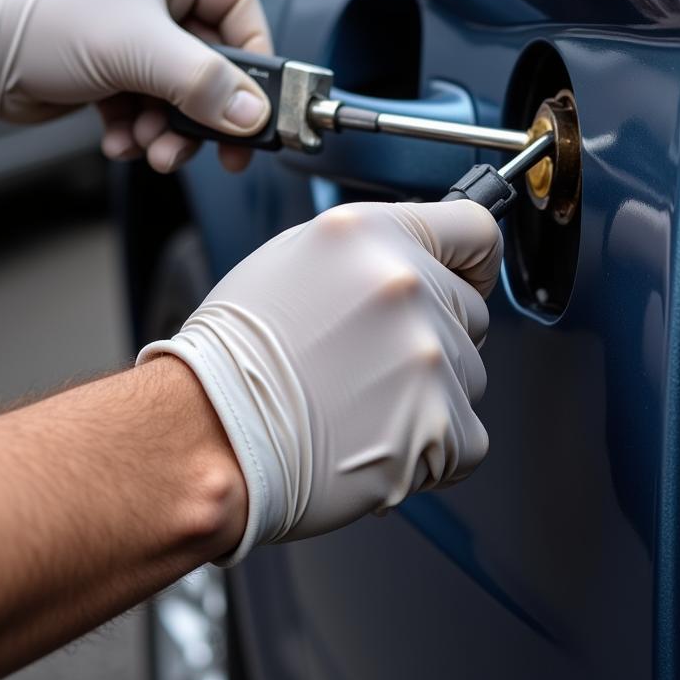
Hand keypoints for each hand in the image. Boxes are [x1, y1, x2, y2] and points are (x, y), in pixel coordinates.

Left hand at [0, 0, 272, 172]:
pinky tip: (121, 142)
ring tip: (154, 150)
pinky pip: (148, 102)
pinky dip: (141, 128)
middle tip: (221, 150)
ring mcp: (130, 30)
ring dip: (172, 128)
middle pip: (211, 58)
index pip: (237, 5)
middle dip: (206, 109)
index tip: (258, 103)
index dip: (254, 57)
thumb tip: (254, 116)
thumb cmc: (43, 23)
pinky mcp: (110, 65)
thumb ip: (207, 85)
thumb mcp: (140, 51)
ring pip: (179, 88)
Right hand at [138, 199, 502, 561]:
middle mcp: (402, 285)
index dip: (470, 263)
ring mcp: (425, 353)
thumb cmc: (233, 358)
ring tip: (359, 404)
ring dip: (429, 397)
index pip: (474, 230)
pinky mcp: (438, 422)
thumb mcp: (293, 262)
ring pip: (469, 378)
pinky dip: (433, 449)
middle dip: (434, 339)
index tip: (466, 281)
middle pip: (471, 312)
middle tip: (370, 364)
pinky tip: (374, 439)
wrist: (205, 435)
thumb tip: (415, 264)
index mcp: (369, 235)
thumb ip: (368, 255)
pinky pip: (467, 438)